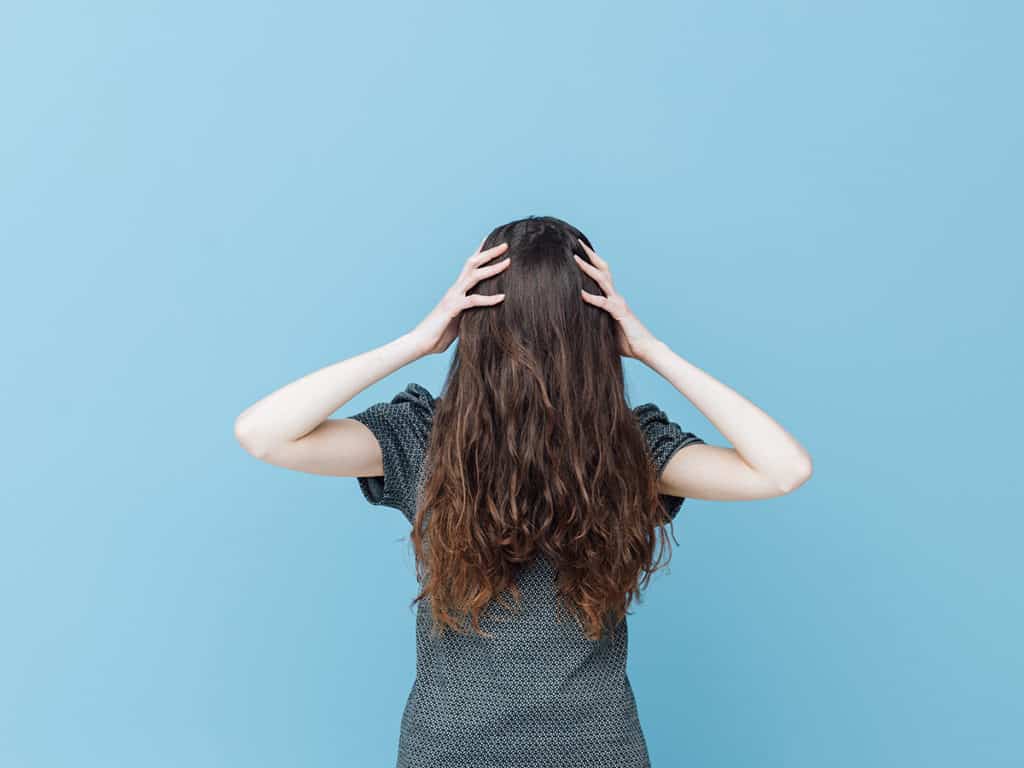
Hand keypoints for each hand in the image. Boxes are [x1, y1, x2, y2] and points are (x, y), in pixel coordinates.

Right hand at [410, 238, 510, 355]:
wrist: (420, 343)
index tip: (492, 240)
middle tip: (505, 245)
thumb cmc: (439, 334)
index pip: (469, 266)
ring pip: (474, 276)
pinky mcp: (453, 308)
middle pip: (472, 263)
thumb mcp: (460, 320)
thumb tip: (485, 314)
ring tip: (508, 262)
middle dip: (489, 253)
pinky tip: (502, 297)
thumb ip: (470, 312)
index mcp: (456, 290)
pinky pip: (473, 300)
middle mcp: (454, 289)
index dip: (480, 252)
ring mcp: (453, 297)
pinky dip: (489, 299)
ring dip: (492, 268)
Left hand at [574, 238, 659, 359]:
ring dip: (588, 269)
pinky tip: (581, 293)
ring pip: (602, 280)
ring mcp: (618, 303)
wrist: (646, 349)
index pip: (602, 276)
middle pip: (603, 270)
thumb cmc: (627, 342)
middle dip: (590, 256)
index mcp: (613, 299)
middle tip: (578, 243)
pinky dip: (592, 298)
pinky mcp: (619, 313)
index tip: (580, 252)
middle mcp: (616, 296)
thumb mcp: (607, 329)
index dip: (592, 263)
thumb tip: (580, 323)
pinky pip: (604, 303)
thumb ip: (597, 321)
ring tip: (575, 258)